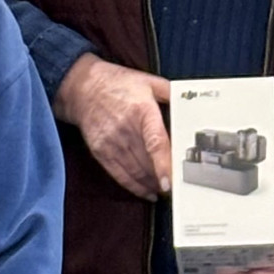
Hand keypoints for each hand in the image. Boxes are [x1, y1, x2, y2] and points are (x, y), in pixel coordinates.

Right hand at [54, 53, 171, 200]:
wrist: (83, 87)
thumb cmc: (117, 84)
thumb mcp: (147, 81)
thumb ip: (170, 92)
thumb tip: (190, 103)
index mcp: (142, 110)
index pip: (155, 143)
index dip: (163, 164)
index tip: (170, 181)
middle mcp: (126, 128)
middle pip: (147, 162)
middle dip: (163, 178)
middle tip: (178, 187)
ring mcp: (111, 141)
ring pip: (135, 171)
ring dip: (151, 184)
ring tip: (164, 190)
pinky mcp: (100, 150)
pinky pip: (119, 174)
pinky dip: (134, 186)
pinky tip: (146, 191)